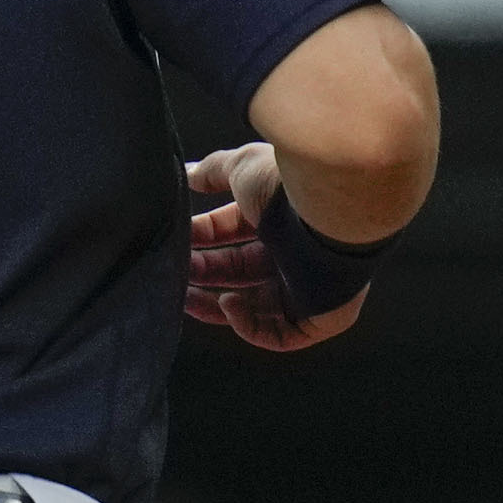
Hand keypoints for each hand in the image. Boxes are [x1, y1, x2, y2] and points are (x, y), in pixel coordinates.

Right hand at [185, 147, 365, 352]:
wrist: (327, 212)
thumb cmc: (287, 187)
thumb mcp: (241, 167)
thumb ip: (213, 171)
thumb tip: (188, 173)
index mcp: (283, 216)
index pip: (236, 232)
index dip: (203, 236)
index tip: (176, 238)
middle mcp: (298, 251)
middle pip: (241, 270)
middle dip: (204, 271)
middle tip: (174, 270)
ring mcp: (310, 287)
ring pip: (256, 307)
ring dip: (216, 305)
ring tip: (186, 298)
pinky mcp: (321, 318)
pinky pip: (280, 336)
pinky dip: (248, 326)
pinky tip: (228, 304)